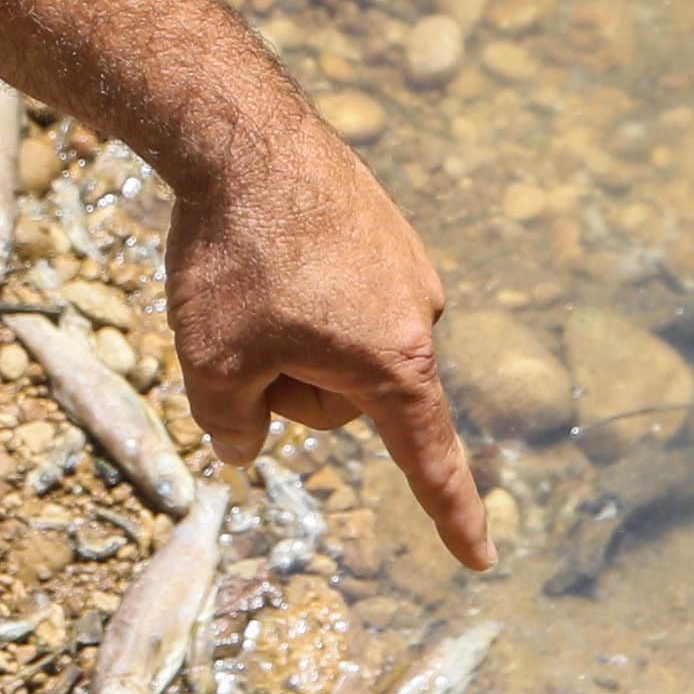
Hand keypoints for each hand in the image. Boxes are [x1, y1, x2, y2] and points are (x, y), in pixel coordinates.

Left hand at [162, 104, 496, 572]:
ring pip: (339, 342)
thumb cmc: (234, 258)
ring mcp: (407, 267)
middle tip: (240, 329)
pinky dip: (301, 287)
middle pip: (347, 399)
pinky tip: (268, 249)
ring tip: (250, 277)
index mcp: (395, 364)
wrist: (242, 133)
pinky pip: (340, 291)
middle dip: (292, 381)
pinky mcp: (385, 230)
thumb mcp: (212, 367)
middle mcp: (420, 317)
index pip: (430, 461)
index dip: (454, 517)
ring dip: (292, 332)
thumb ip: (230, 427)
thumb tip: (244, 447)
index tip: (481, 560)